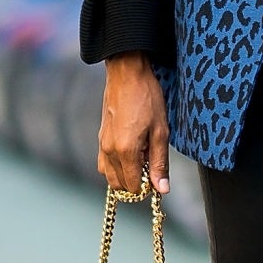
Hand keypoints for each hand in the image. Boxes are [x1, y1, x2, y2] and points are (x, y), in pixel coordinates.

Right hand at [98, 52, 169, 194]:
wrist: (127, 73)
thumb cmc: (147, 98)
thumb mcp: (161, 132)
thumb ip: (159, 163)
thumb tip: (161, 189)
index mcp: (125, 151)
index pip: (133, 186)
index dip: (147, 187)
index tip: (157, 176)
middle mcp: (109, 151)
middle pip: (119, 185)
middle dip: (135, 183)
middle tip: (151, 168)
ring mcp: (101, 144)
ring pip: (109, 175)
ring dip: (124, 175)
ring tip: (142, 159)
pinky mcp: (101, 136)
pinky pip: (104, 162)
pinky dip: (116, 165)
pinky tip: (131, 152)